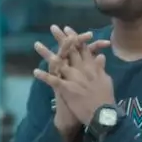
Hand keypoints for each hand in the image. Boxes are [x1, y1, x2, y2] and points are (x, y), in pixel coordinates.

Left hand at [33, 25, 109, 141]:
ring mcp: (74, 78)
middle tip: (53, 27)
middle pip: (70, 49)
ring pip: (58, 62)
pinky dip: (44, 76)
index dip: (74, 37)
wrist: (103, 114)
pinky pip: (53, 80)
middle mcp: (82, 69)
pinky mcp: (67, 88)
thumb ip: (101, 68)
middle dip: (61, 38)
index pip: (82, 47)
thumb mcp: (106, 80)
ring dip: (46, 53)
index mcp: (91, 66)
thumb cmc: (106, 99)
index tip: (67, 29)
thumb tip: (101, 56)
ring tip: (37, 44)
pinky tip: (35, 72)